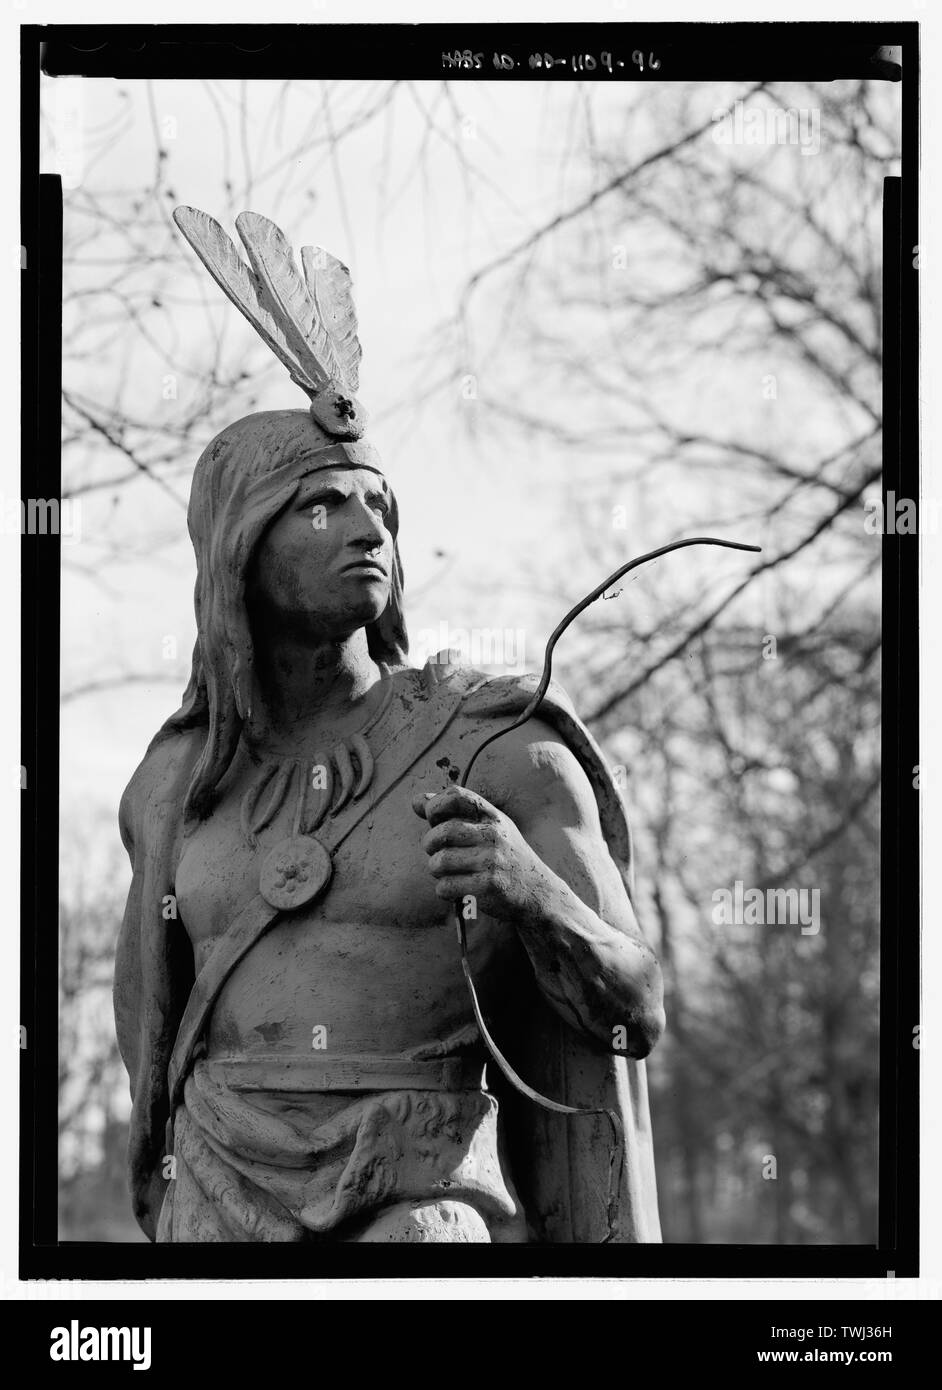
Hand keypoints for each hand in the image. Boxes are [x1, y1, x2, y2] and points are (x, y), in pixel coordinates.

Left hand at [412, 784, 546, 921]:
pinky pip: (446, 886)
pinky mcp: (489, 886)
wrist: (537, 891)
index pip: (456, 795)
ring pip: (440, 861)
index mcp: (492, 816)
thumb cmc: (503, 856)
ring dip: (435, 869)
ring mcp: (492, 860)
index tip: (432, 819)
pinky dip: (443, 890)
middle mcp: (493, 835)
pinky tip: (455, 889)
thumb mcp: (486, 828)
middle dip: (430, 844)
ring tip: (446, 872)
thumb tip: (415, 800)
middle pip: (442, 832)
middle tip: (436, 852)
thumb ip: (452, 813)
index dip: (435, 805)